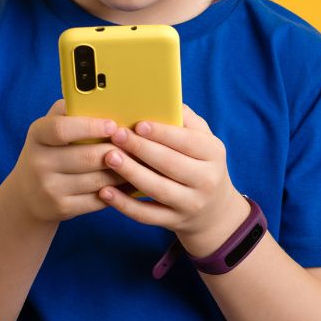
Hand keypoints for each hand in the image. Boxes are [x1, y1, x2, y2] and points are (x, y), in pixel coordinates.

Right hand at [7, 98, 130, 223]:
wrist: (27, 194)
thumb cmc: (50, 150)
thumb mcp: (51, 127)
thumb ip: (73, 111)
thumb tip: (109, 97)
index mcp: (37, 135)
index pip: (61, 129)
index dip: (90, 127)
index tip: (114, 125)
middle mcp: (39, 162)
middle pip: (87, 157)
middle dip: (117, 151)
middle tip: (141, 145)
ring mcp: (49, 188)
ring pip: (98, 180)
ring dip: (124, 172)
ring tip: (142, 162)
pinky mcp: (61, 208)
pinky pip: (98, 199)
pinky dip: (119, 191)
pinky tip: (132, 182)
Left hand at [96, 104, 249, 255]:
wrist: (215, 211)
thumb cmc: (201, 164)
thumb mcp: (204, 140)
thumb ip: (186, 120)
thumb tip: (162, 98)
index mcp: (214, 153)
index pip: (187, 141)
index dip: (162, 132)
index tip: (138, 123)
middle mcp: (206, 180)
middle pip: (170, 163)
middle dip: (140, 149)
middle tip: (116, 135)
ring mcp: (190, 204)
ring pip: (157, 189)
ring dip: (130, 173)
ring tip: (109, 157)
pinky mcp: (174, 222)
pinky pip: (146, 215)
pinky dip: (124, 205)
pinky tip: (105, 192)